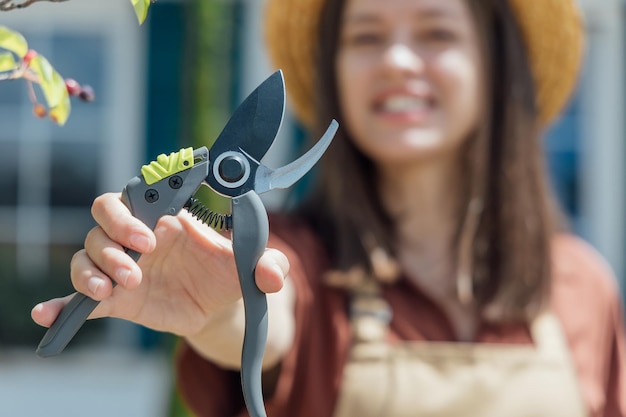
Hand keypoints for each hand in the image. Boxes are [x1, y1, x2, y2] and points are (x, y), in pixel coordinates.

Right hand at [31, 192, 289, 338]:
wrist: (218, 306)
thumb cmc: (230, 273)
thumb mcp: (252, 268)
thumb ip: (267, 265)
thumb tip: (274, 275)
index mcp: (169, 218)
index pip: (139, 195)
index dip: (138, 207)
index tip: (155, 230)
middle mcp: (139, 236)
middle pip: (105, 216)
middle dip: (116, 231)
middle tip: (143, 253)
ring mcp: (123, 266)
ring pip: (90, 254)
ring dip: (97, 269)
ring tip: (126, 285)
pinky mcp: (115, 298)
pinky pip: (80, 298)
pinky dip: (61, 304)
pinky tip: (48, 315)